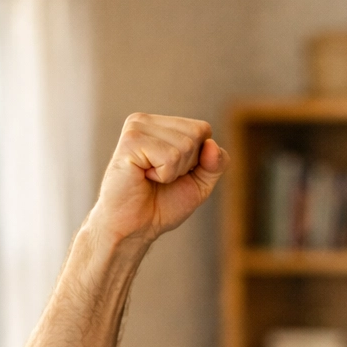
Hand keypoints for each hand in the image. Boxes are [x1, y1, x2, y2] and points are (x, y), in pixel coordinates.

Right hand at [90, 113, 229, 243]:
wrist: (135, 226)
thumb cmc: (162, 204)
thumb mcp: (200, 183)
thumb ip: (215, 164)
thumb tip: (212, 144)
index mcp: (160, 125)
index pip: (203, 129)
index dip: (200, 159)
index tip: (175, 173)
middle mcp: (146, 120)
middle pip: (197, 133)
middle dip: (188, 165)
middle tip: (161, 177)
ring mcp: (136, 128)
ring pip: (186, 145)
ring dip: (174, 172)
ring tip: (151, 177)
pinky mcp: (130, 141)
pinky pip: (170, 156)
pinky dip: (164, 175)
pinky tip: (144, 176)